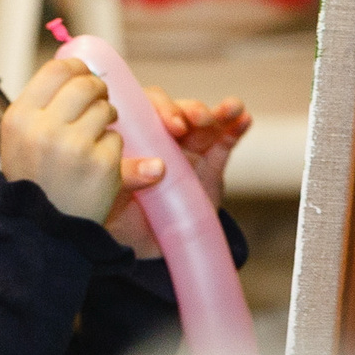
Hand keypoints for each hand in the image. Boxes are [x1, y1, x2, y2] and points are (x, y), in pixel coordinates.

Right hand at [0, 57, 122, 222]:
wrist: (41, 232)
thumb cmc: (33, 182)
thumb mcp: (21, 140)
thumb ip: (44, 106)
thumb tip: (79, 70)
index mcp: (20, 117)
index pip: (56, 70)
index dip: (77, 69)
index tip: (84, 77)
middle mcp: (44, 128)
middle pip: (86, 84)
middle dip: (99, 91)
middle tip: (100, 104)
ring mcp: (74, 146)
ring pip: (106, 109)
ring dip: (107, 120)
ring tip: (95, 138)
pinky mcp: (101, 165)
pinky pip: (116, 140)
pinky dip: (112, 149)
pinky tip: (98, 165)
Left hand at [103, 88, 251, 258]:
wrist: (144, 246)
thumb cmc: (117, 215)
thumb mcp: (111, 196)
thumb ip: (126, 177)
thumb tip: (156, 168)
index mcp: (130, 138)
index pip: (142, 108)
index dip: (159, 107)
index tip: (173, 124)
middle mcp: (158, 137)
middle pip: (175, 111)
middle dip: (190, 111)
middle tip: (199, 121)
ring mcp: (186, 149)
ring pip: (202, 124)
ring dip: (219, 112)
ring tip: (232, 109)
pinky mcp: (209, 165)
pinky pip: (222, 143)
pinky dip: (234, 129)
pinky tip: (244, 120)